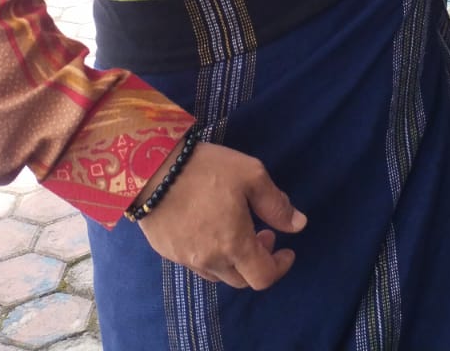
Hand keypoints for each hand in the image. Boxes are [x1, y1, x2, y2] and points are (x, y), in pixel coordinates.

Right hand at [136, 142, 306, 289]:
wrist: (151, 168)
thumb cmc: (206, 169)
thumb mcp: (251, 176)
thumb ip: (276, 205)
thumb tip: (298, 225)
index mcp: (233, 245)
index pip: (263, 277)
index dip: (280, 267)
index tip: (287, 249)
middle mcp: (209, 260)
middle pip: (241, 280)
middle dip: (259, 262)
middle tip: (263, 233)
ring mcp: (185, 259)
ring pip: (218, 274)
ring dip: (235, 260)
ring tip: (238, 229)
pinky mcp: (167, 251)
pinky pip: (196, 263)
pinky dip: (212, 254)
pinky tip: (211, 228)